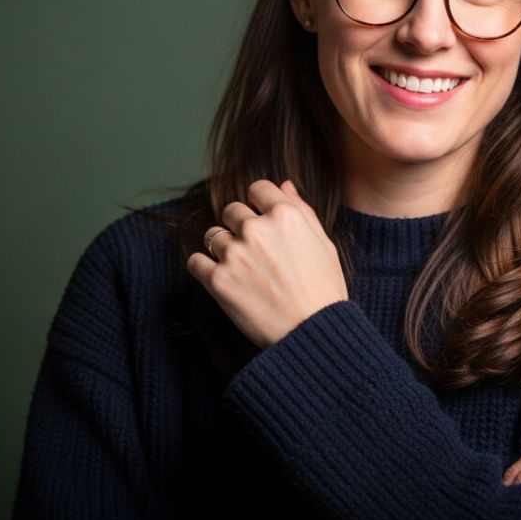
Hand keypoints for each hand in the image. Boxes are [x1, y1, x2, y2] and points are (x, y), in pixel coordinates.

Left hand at [187, 179, 347, 349]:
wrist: (313, 334)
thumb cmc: (324, 290)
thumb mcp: (324, 243)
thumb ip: (302, 210)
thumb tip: (283, 185)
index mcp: (285, 216)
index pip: (257, 188)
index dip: (259, 203)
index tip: (261, 219)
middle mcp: (257, 229)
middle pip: (231, 210)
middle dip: (239, 226)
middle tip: (254, 251)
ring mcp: (235, 254)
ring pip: (212, 235)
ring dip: (222, 248)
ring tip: (242, 270)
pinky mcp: (218, 280)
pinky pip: (196, 261)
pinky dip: (204, 268)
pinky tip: (221, 278)